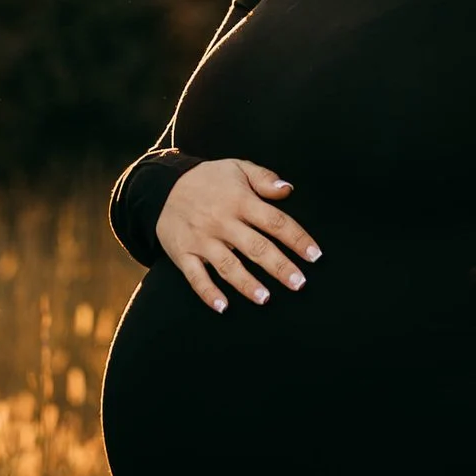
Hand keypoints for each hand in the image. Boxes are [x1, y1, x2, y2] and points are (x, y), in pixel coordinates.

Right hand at [155, 159, 320, 313]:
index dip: (297, 238)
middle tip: (299, 283)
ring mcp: (201, 239)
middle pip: (256, 247)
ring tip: (265, 298)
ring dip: (246, 283)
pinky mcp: (183, 253)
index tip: (315, 255)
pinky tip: (223, 307)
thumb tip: (288, 190)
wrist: (160, 186)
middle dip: (279, 267)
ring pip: (227, 265)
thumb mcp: (236, 168)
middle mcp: (222, 222)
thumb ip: (264, 178)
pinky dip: (207, 292)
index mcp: (240, 201)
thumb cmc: (208, 179)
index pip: (275, 221)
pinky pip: (195, 276)